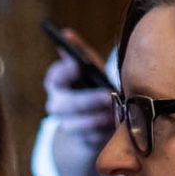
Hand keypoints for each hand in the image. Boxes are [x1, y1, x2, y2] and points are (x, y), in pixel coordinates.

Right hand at [42, 45, 114, 175]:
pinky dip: (107, 131)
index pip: (55, 76)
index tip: (79, 66)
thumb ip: (80, 53)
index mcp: (56, 82)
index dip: (66, 71)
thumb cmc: (93, 85)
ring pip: (80, 124)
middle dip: (87, 100)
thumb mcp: (89, 68)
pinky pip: (93, 138)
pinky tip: (118, 125)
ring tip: (119, 111)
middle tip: (107, 94)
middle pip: (66, 105)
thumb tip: (66, 33)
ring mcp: (67, 125)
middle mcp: (56, 104)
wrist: (93, 119)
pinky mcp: (81, 142)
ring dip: (101, 118)